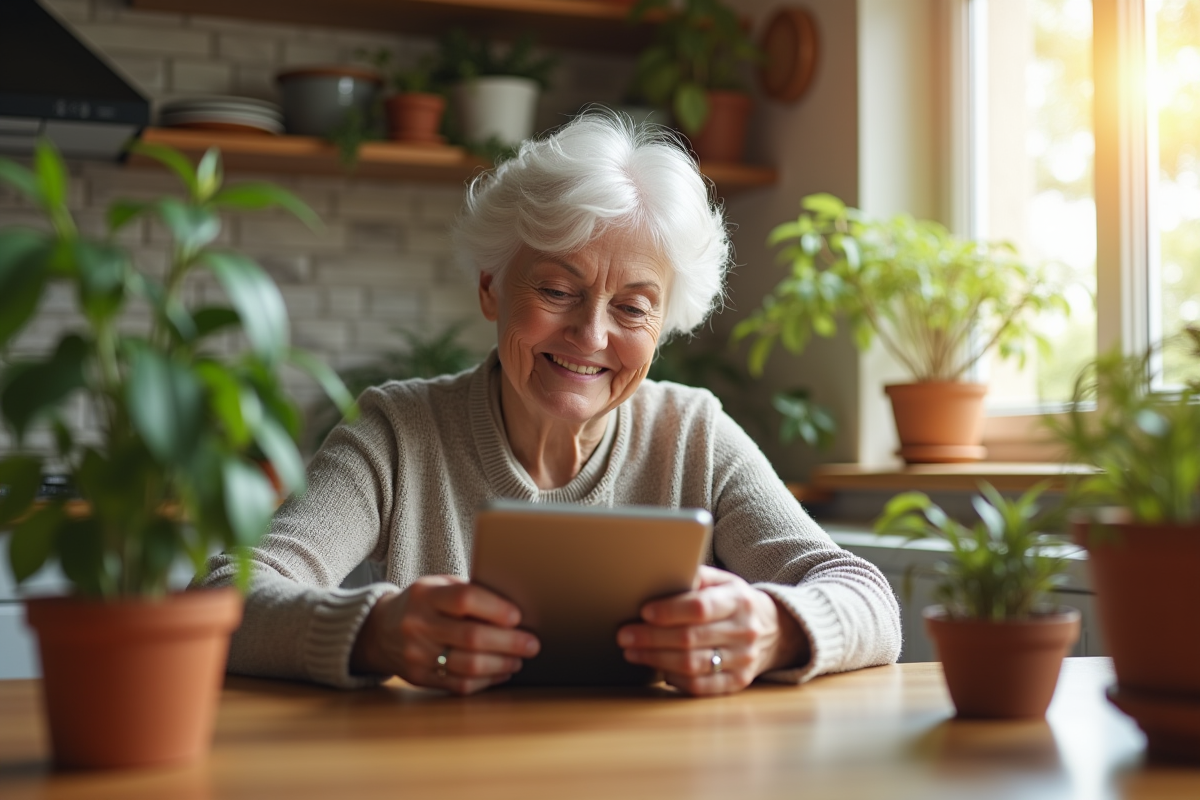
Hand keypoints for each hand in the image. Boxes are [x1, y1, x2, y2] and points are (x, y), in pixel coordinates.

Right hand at [350, 575, 539, 694]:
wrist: (379, 629)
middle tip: (532, 644)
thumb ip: (468, 593)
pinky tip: (501, 673)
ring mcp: (416, 654)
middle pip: (471, 637)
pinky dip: (485, 681)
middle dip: (508, 642)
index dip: (494, 608)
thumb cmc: (423, 603)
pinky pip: (458, 685)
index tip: (518, 616)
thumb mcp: (438, 586)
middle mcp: (418, 625)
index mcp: (426, 595)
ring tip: (519, 660)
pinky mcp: (419, 678)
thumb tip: (516, 606)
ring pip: (467, 666)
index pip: (464, 599)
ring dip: (500, 665)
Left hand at [617, 565, 808, 695]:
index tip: (644, 611)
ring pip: (693, 665)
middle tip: (624, 635)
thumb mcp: (723, 581)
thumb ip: (696, 577)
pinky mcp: (738, 682)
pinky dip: (675, 679)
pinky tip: (657, 670)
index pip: (701, 607)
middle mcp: (743, 631)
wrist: (776, 629)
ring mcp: (743, 660)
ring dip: (656, 659)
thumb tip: (659, 575)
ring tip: (632, 652)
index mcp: (738, 601)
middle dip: (652, 637)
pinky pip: (701, 686)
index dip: (670, 611)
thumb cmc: (735, 601)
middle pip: (691, 638)